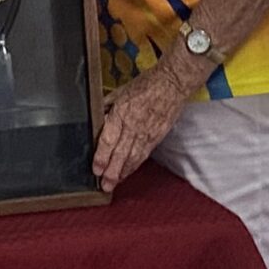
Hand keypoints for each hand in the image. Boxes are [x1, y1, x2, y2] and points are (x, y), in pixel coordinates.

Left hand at [94, 62, 188, 190]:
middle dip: (111, 172)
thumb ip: (107, 106)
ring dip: (123, 172)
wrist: (173, 82)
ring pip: (133, 157)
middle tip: (105, 185)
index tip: (96, 169)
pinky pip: (144, 154)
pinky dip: (135, 165)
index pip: (108, 140)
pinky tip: (129, 172)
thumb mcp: (120, 91)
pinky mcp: (157, 136)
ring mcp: (147, 133)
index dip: (101, 157)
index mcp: (122, 113)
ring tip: (115, 183)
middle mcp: (134, 126)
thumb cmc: (148, 83)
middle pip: (120, 154)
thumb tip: (97, 118)